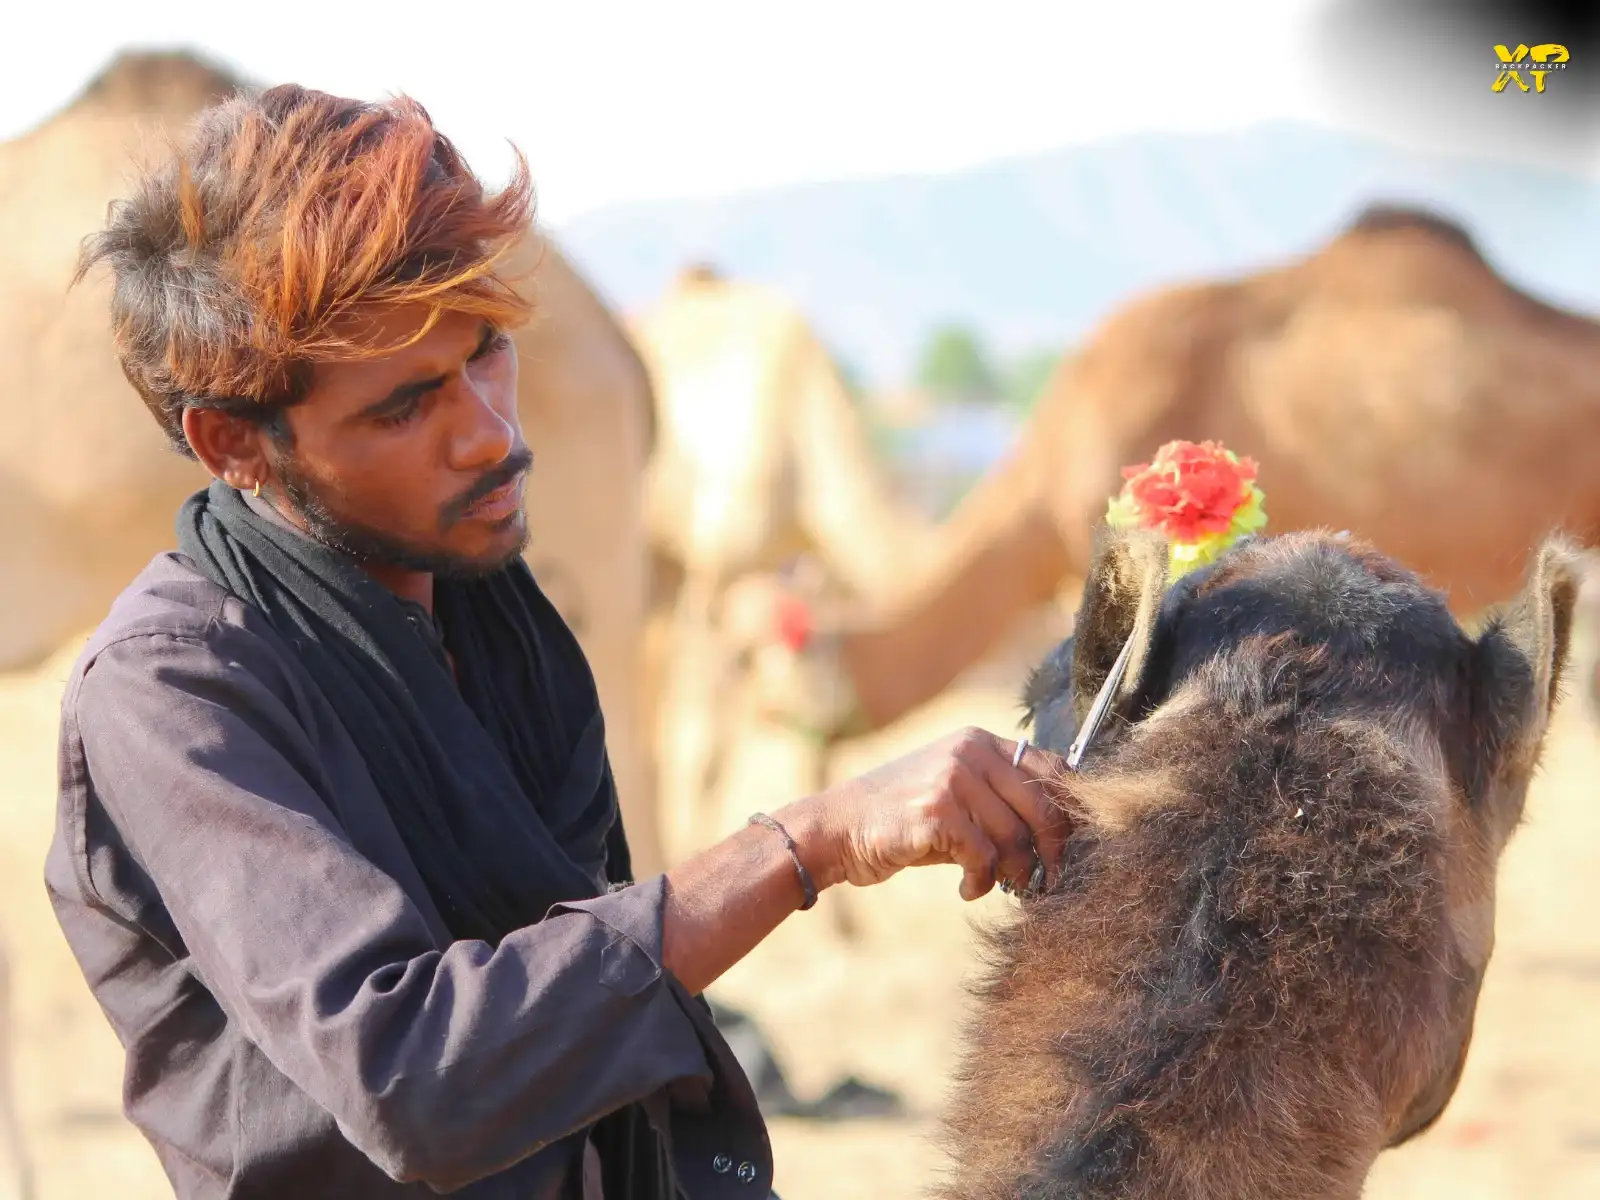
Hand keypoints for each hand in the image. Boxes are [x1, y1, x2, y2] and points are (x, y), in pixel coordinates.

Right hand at [778, 726, 1073, 901]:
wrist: (837, 828)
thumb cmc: (901, 819)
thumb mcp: (953, 795)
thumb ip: (999, 802)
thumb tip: (1061, 835)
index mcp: (979, 741)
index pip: (1052, 768)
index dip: (1070, 811)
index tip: (1067, 846)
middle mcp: (970, 751)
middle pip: (1044, 805)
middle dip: (1053, 850)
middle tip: (1047, 879)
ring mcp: (952, 778)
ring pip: (1015, 836)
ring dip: (1015, 874)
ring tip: (1002, 887)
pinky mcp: (936, 811)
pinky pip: (984, 857)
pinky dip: (983, 882)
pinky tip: (968, 889)